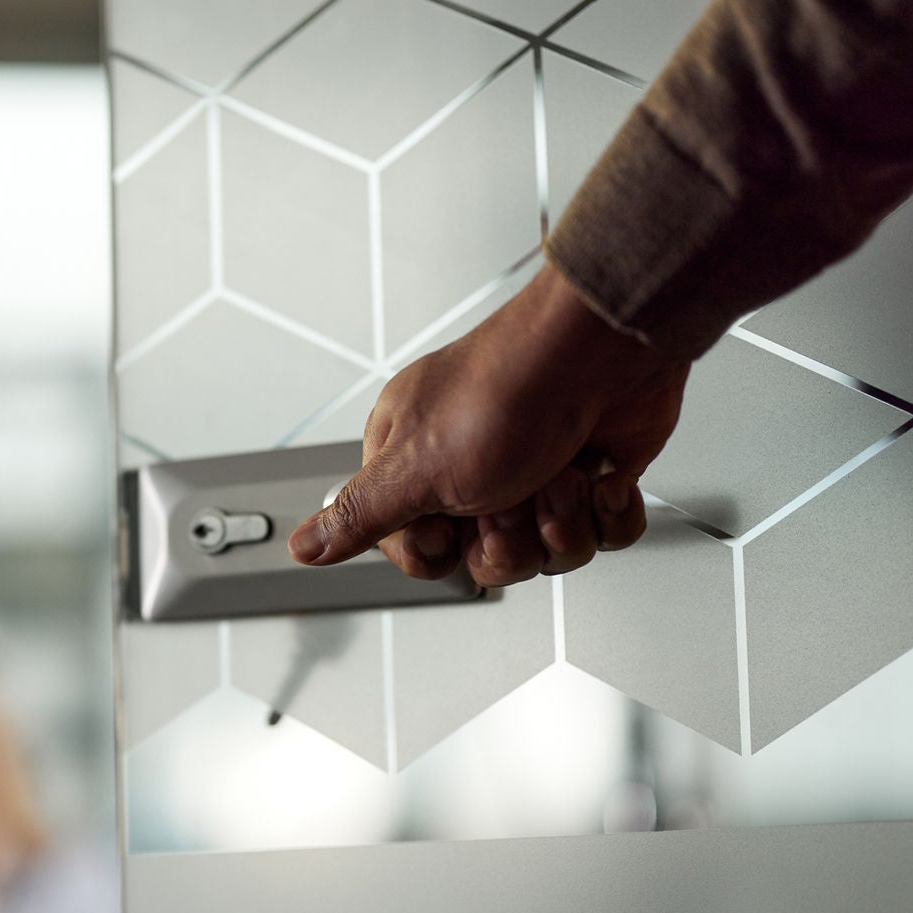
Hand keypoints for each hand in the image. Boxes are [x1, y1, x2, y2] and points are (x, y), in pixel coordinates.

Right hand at [288, 264, 690, 587]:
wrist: (603, 351)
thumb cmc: (506, 392)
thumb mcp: (413, 469)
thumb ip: (358, 515)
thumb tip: (301, 545)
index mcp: (416, 461)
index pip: (417, 550)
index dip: (442, 550)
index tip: (450, 523)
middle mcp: (474, 467)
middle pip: (489, 561)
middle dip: (512, 539)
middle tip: (510, 494)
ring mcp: (538, 470)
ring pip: (551, 552)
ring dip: (563, 520)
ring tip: (560, 474)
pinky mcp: (595, 472)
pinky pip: (606, 532)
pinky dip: (611, 510)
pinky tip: (600, 474)